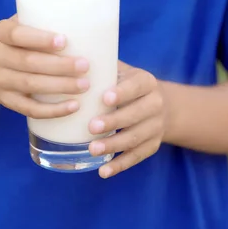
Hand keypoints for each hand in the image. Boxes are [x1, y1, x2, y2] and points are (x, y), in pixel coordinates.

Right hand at [0, 16, 89, 118]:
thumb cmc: (13, 43)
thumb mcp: (16, 26)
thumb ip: (38, 20)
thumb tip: (80, 17)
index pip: (18, 35)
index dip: (40, 39)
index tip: (64, 41)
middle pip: (28, 62)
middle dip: (59, 65)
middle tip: (85, 65)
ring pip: (31, 85)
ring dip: (60, 86)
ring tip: (85, 85)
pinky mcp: (6, 101)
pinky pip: (30, 109)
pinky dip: (53, 110)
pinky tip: (73, 106)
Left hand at [88, 62, 165, 178]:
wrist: (161, 105)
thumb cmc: (127, 85)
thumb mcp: (121, 71)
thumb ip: (102, 66)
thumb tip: (66, 57)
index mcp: (146, 82)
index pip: (137, 86)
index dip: (122, 92)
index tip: (104, 98)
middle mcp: (155, 104)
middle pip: (137, 114)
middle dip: (114, 122)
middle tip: (91, 127)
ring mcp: (156, 127)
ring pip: (136, 138)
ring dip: (114, 145)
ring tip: (92, 150)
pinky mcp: (153, 145)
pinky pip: (137, 156)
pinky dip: (120, 165)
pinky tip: (103, 171)